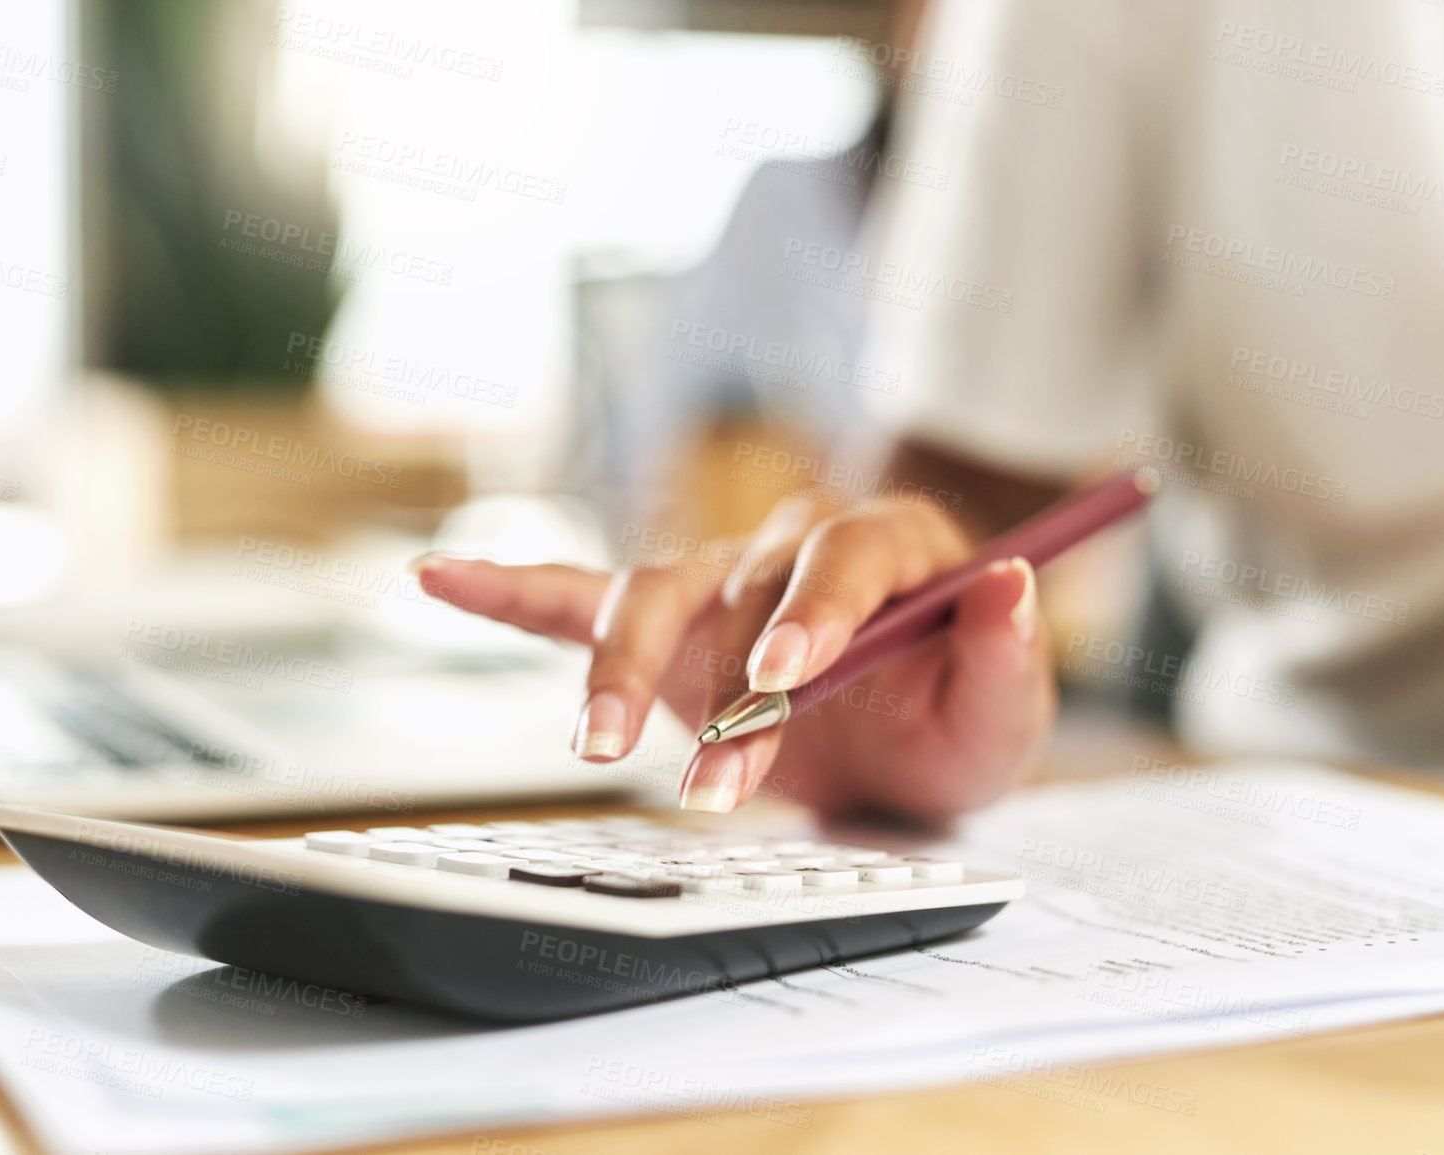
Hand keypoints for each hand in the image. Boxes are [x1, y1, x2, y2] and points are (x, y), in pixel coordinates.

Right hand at [410, 497, 1055, 822]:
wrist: (902, 741)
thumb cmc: (954, 719)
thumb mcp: (1004, 707)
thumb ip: (1006, 650)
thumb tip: (1007, 581)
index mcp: (888, 548)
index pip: (844, 559)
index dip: (814, 611)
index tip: (788, 674)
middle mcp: (793, 547)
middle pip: (743, 593)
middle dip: (728, 694)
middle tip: (720, 784)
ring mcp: (721, 580)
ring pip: (652, 597)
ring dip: (619, 671)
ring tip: (594, 744)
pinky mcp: (668, 623)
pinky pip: (578, 597)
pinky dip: (509, 591)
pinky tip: (437, 581)